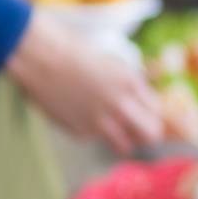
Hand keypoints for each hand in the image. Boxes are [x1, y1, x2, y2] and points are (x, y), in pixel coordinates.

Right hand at [5, 12, 165, 154]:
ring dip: (122, 139)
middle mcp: (120, 105)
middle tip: (136, 129)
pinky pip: (95, 138)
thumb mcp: (112, 62)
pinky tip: (78, 113)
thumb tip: (141, 102)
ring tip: (111, 128)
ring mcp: (100, 121)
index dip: (151, 113)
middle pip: (150, 134)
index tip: (143, 113)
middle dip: (146, 133)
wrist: (40, 57)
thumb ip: (130, 84)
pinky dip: (92, 131)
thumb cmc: (73, 51)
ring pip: (125, 146)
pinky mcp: (80, 131)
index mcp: (131, 82)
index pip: (157, 111)